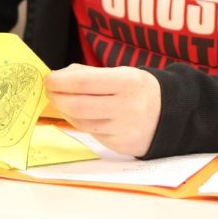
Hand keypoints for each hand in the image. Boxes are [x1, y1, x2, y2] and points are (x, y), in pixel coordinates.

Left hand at [46, 64, 161, 156]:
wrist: (169, 115)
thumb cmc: (139, 90)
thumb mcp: (123, 73)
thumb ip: (91, 74)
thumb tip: (60, 76)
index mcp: (128, 82)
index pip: (85, 81)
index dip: (61, 81)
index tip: (49, 79)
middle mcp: (127, 106)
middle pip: (78, 105)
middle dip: (57, 98)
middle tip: (50, 92)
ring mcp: (124, 128)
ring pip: (81, 122)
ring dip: (66, 111)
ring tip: (64, 102)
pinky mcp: (120, 144)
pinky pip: (92, 133)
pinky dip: (81, 122)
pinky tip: (80, 114)